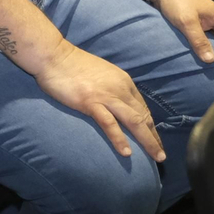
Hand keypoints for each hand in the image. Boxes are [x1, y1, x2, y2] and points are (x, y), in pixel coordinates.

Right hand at [34, 42, 164, 160]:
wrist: (53, 55)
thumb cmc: (71, 64)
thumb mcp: (101, 73)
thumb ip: (111, 86)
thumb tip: (115, 102)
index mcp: (123, 81)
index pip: (142, 107)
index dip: (150, 126)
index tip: (154, 139)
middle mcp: (120, 89)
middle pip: (143, 116)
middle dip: (154, 137)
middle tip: (160, 155)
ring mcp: (106, 96)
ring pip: (134, 121)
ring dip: (148, 141)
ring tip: (156, 157)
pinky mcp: (91, 102)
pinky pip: (109, 124)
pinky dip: (119, 139)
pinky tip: (126, 153)